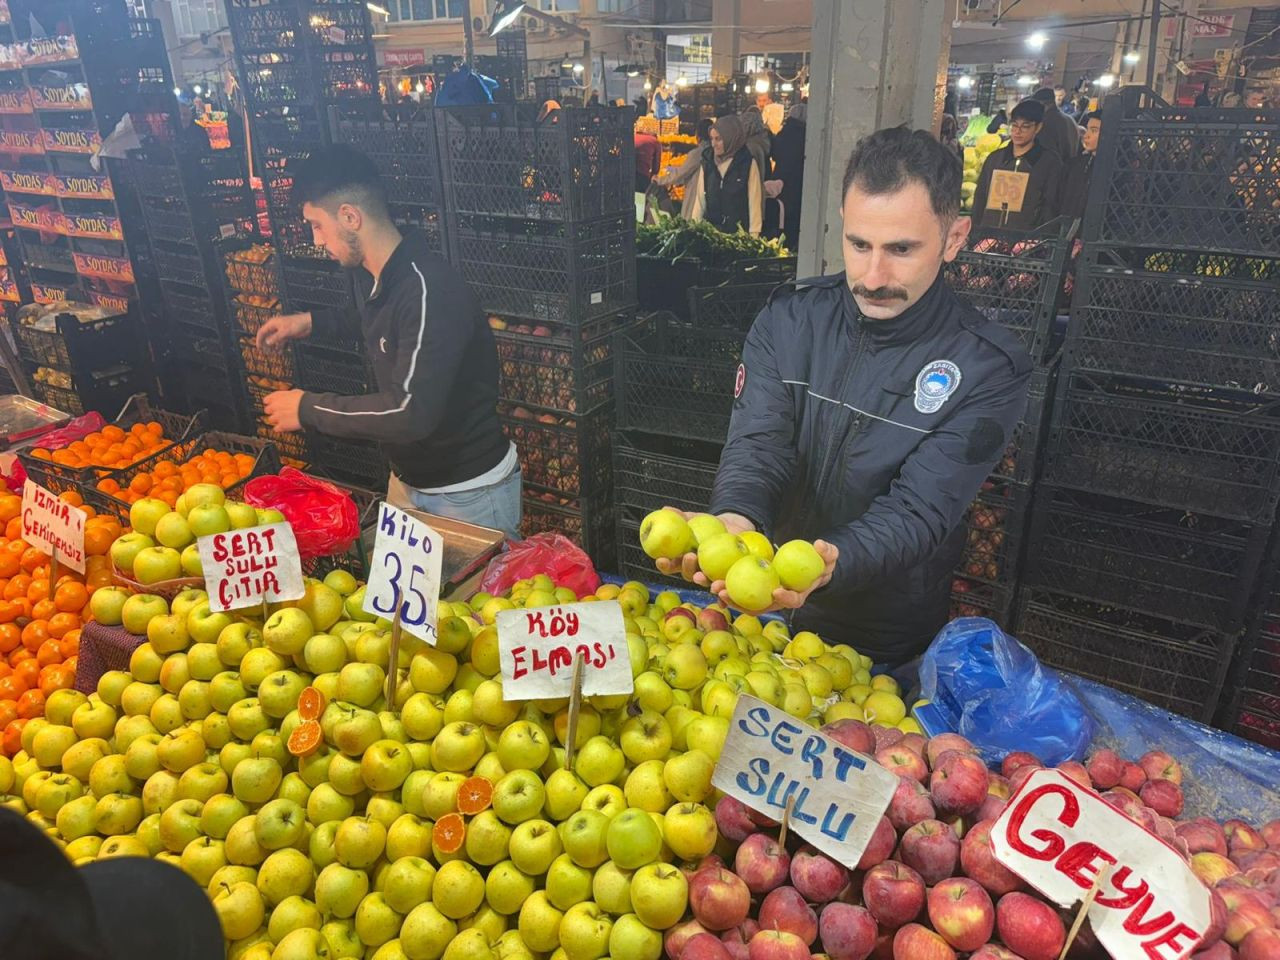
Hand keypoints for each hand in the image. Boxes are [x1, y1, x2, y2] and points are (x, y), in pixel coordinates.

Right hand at [256, 312, 311, 350]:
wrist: (309, 323)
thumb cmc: (297, 324)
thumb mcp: (285, 331)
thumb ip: (276, 337)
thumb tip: (267, 343)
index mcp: (272, 324)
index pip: (262, 332)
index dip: (259, 340)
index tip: (259, 348)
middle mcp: (275, 327)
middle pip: (267, 336)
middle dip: (266, 345)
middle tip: (266, 352)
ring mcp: (281, 331)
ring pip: (274, 340)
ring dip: (273, 347)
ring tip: (273, 354)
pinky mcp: (287, 335)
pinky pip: (281, 342)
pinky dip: (280, 347)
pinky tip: (280, 352)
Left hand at [264, 389, 303, 431]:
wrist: (308, 409)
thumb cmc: (304, 400)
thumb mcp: (294, 392)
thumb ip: (287, 395)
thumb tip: (288, 396)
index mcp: (276, 397)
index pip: (266, 400)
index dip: (270, 402)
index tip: (273, 404)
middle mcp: (274, 406)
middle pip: (267, 410)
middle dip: (273, 411)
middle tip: (280, 412)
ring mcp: (277, 417)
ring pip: (271, 420)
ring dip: (276, 420)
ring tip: (284, 420)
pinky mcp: (281, 426)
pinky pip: (276, 429)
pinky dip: (280, 428)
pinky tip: (285, 426)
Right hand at [654, 509, 755, 587]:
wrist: (734, 527)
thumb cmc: (710, 524)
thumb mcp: (697, 519)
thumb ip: (682, 517)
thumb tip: (665, 509)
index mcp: (685, 559)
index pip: (671, 565)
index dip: (665, 565)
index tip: (661, 559)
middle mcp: (697, 570)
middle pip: (688, 575)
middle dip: (686, 568)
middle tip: (689, 556)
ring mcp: (712, 576)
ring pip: (706, 583)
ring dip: (703, 582)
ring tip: (704, 576)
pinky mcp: (727, 579)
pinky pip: (725, 591)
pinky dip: (724, 596)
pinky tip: (723, 595)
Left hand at [706, 539, 838, 613]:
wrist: (807, 567)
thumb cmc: (819, 562)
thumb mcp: (828, 555)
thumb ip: (827, 552)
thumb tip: (820, 545)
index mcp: (795, 596)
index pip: (791, 600)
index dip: (784, 597)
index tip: (776, 590)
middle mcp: (776, 601)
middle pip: (757, 606)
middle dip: (738, 601)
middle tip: (723, 592)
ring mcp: (762, 597)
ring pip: (743, 601)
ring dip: (726, 595)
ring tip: (711, 586)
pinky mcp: (752, 590)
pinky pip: (737, 590)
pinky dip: (724, 586)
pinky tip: (708, 578)